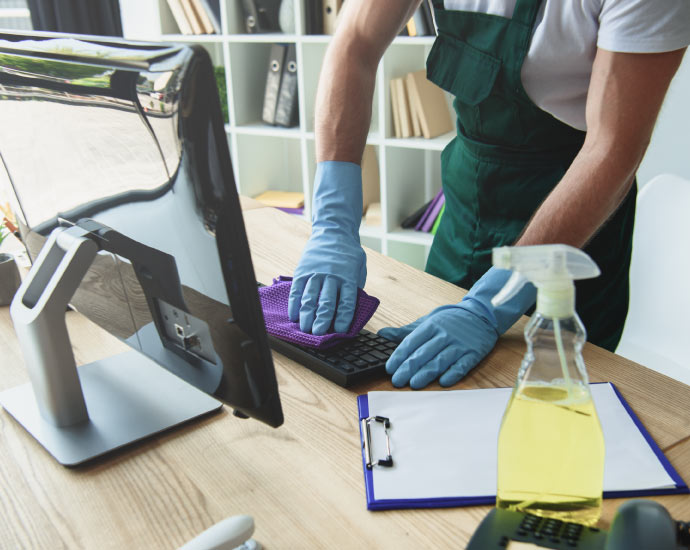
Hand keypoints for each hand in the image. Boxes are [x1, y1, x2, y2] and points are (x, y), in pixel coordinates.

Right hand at [288, 161, 365, 334]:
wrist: (333, 231)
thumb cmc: (348, 254)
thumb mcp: (359, 268)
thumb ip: (354, 288)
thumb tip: (350, 311)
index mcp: (348, 278)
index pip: (346, 302)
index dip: (342, 318)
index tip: (340, 332)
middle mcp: (331, 276)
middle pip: (326, 302)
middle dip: (322, 321)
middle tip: (318, 334)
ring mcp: (315, 273)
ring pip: (309, 298)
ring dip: (306, 315)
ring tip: (304, 329)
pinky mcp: (302, 271)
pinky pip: (297, 290)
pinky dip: (294, 304)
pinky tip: (294, 316)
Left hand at [379, 267, 535, 388]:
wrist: (481, 315)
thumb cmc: (450, 321)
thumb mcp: (427, 321)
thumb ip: (405, 332)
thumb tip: (382, 334)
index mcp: (431, 326)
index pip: (412, 342)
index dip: (399, 356)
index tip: (390, 368)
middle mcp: (444, 335)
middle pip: (424, 353)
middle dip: (408, 368)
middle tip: (397, 380)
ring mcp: (459, 344)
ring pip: (440, 360)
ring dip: (426, 373)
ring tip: (414, 384)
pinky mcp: (473, 353)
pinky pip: (462, 365)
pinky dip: (453, 373)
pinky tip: (444, 382)